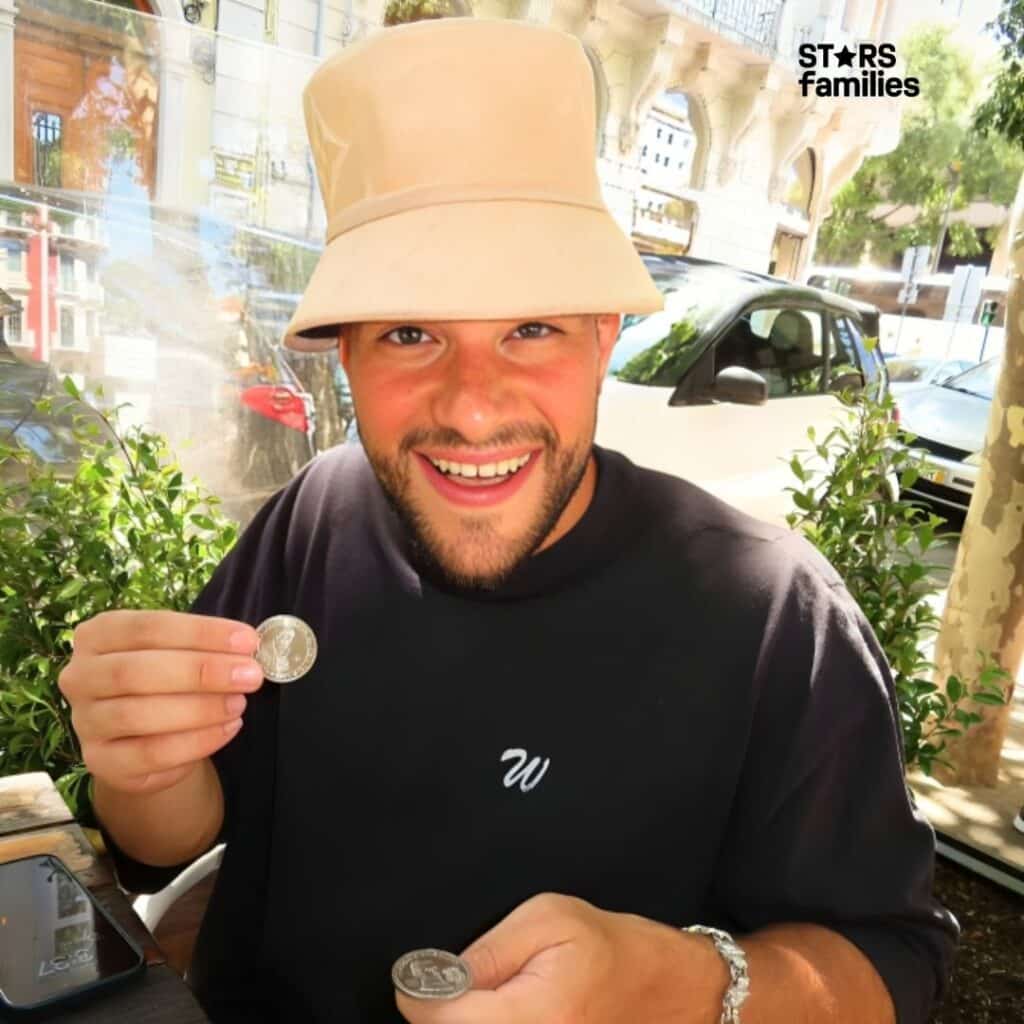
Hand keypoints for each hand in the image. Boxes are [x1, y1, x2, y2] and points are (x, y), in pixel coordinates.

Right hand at [59, 610, 262, 795]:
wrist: (149, 738)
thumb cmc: (167, 680)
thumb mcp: (180, 653)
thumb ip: (205, 647)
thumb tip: (247, 647)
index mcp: (98, 634)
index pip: (147, 627)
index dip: (201, 632)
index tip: (247, 641)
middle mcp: (81, 676)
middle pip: (137, 671)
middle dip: (202, 672)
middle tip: (250, 675)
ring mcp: (85, 721)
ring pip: (139, 714)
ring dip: (200, 709)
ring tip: (239, 703)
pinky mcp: (100, 761)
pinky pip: (150, 753)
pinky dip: (196, 741)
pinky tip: (228, 728)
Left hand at [395, 893, 726, 1023]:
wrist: (669, 988)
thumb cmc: (613, 946)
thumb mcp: (547, 917)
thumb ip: (487, 949)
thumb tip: (434, 977)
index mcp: (536, 1014)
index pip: (444, 1022)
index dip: (420, 997)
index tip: (419, 979)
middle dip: (444, 1015)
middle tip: (451, 987)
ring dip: (466, 1023)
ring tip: (484, 999)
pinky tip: (498, 1015)